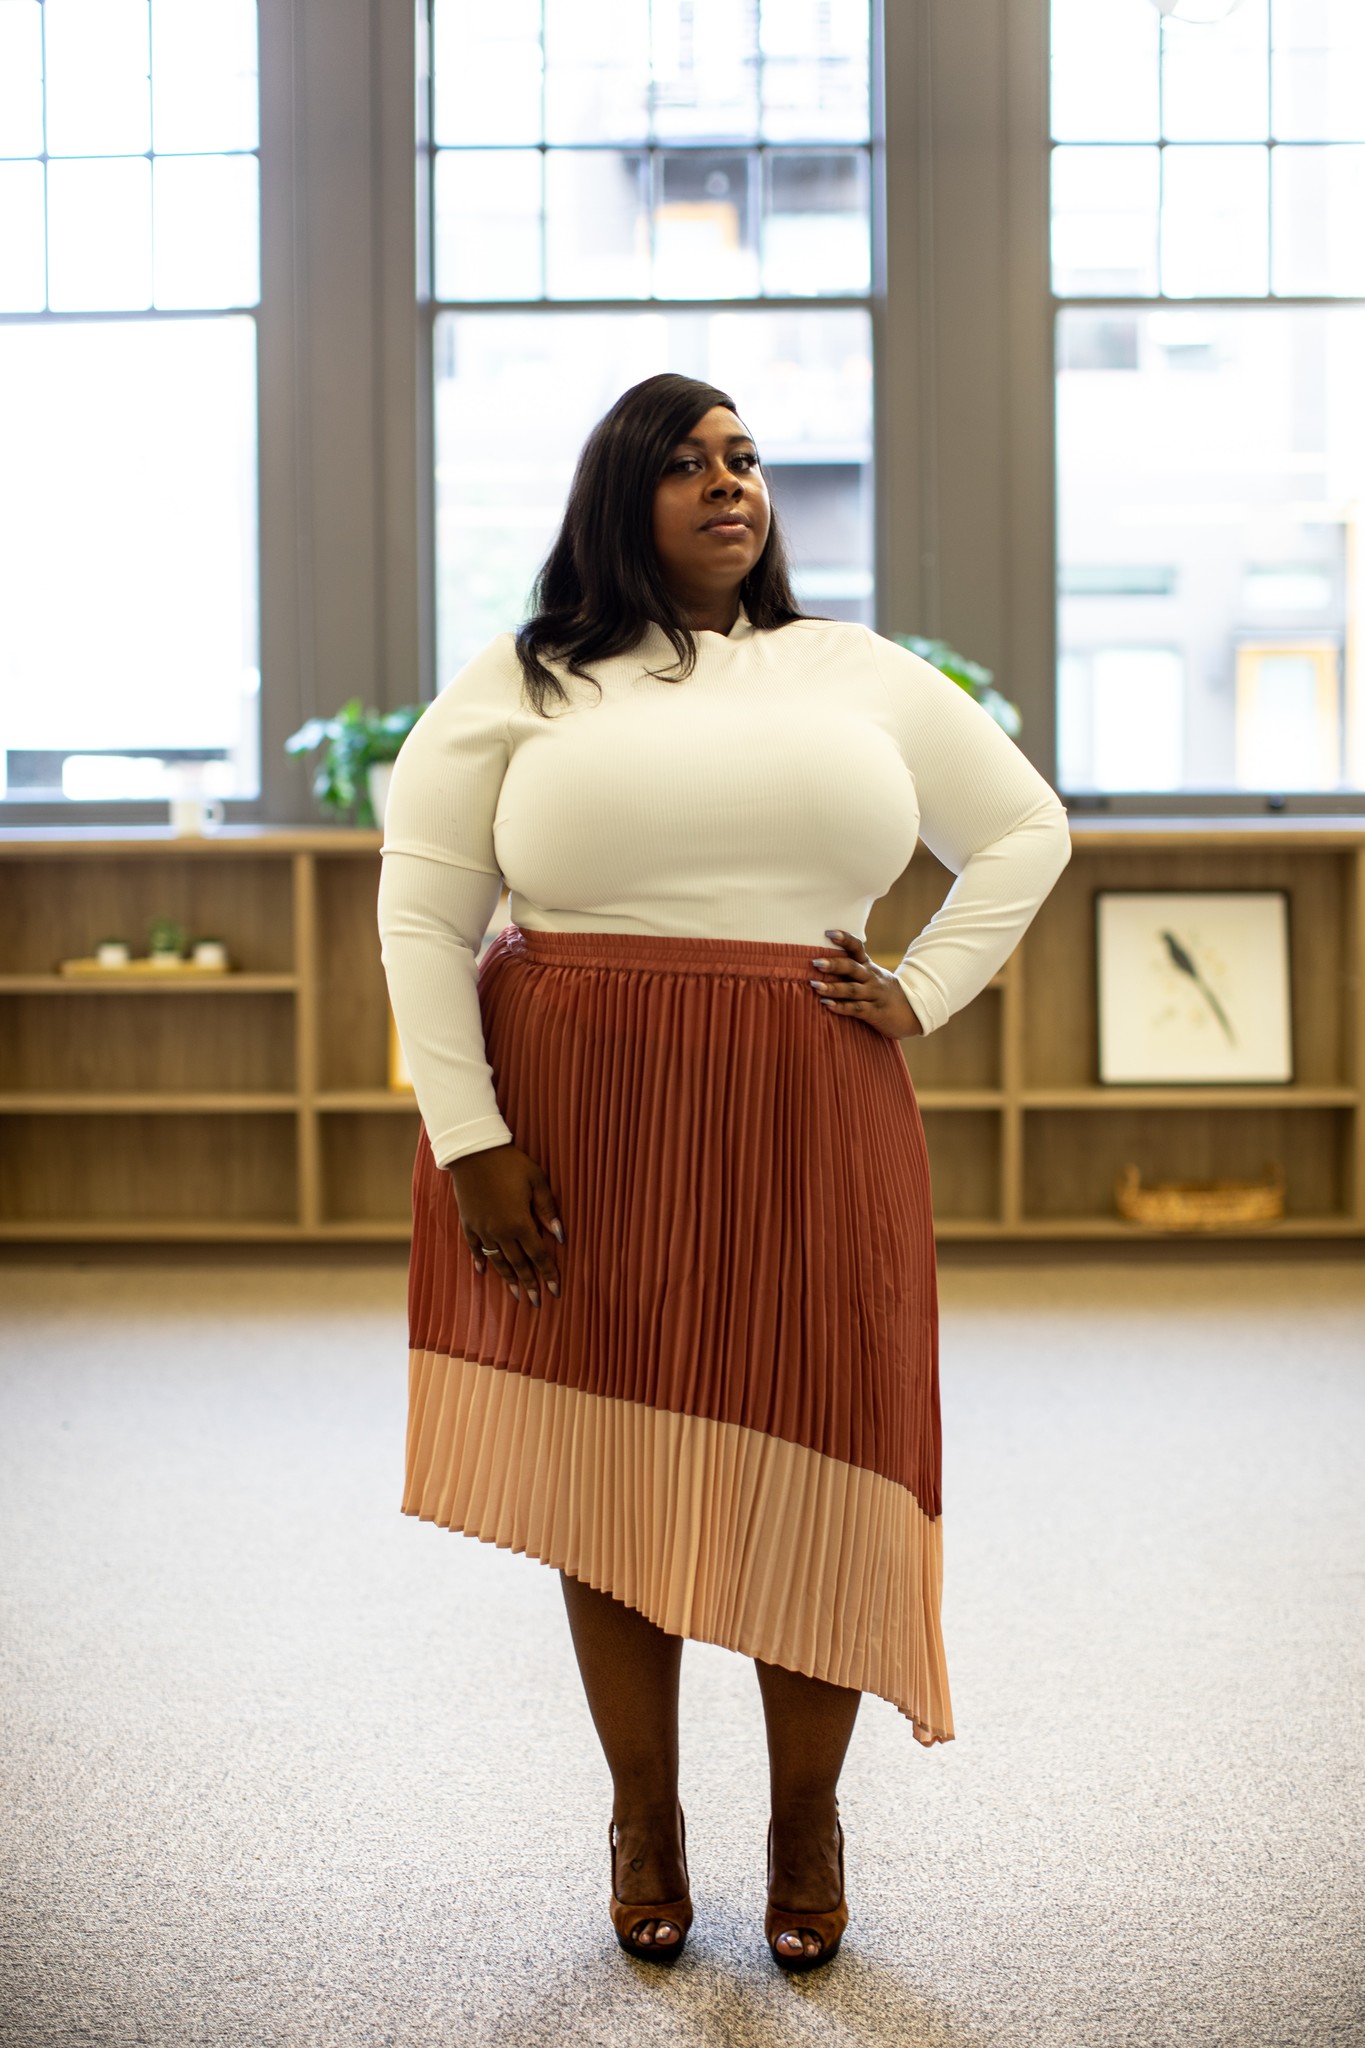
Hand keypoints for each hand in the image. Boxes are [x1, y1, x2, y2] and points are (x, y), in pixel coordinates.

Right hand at [448, 1143, 564, 1306]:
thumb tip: (560, 1235)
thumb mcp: (536, 1181)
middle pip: (518, 1263)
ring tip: (516, 1295)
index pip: (538, 1255)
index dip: (548, 1273)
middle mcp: (500, 1232)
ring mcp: (482, 1229)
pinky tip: (482, 1272)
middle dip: (529, 1284)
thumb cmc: (510, 1163)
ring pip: (497, 1260)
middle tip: (536, 1302)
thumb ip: (547, 1209)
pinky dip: (479, 1261)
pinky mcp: (468, 1223)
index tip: (555, 1291)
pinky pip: (474, 1248)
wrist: (473, 1152)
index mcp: (520, 1222)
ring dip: (507, 1279)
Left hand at [809, 929, 923, 1039]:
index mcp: (868, 966)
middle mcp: (871, 978)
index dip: (844, 939)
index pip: (857, 948)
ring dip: (833, 987)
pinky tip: (827, 1005)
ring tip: (815, 985)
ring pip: (852, 990)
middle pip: (852, 968)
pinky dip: (842, 1007)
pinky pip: (857, 1009)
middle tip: (815, 962)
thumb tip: (819, 961)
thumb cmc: (882, 992)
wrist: (913, 1012)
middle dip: (834, 965)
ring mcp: (874, 995)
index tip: (828, 933)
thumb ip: (851, 970)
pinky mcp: (875, 1013)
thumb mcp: (872, 977)